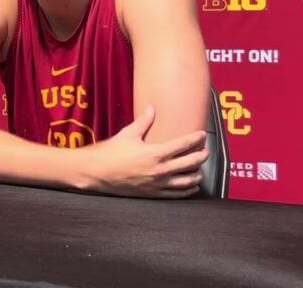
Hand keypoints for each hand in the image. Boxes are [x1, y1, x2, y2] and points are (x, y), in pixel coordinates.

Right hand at [81, 106, 207, 198]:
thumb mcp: (128, 134)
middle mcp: (160, 170)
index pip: (183, 145)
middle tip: (206, 151)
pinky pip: (177, 194)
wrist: (97, 172)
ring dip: (198, 174)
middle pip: (191, 163)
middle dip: (202, 156)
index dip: (196, 138)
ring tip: (201, 169)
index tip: (202, 134)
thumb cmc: (110, 152)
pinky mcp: (153, 193)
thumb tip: (152, 108)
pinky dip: (188, 190)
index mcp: (155, 153)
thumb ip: (143, 121)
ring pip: (187, 181)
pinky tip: (192, 186)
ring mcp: (158, 184)